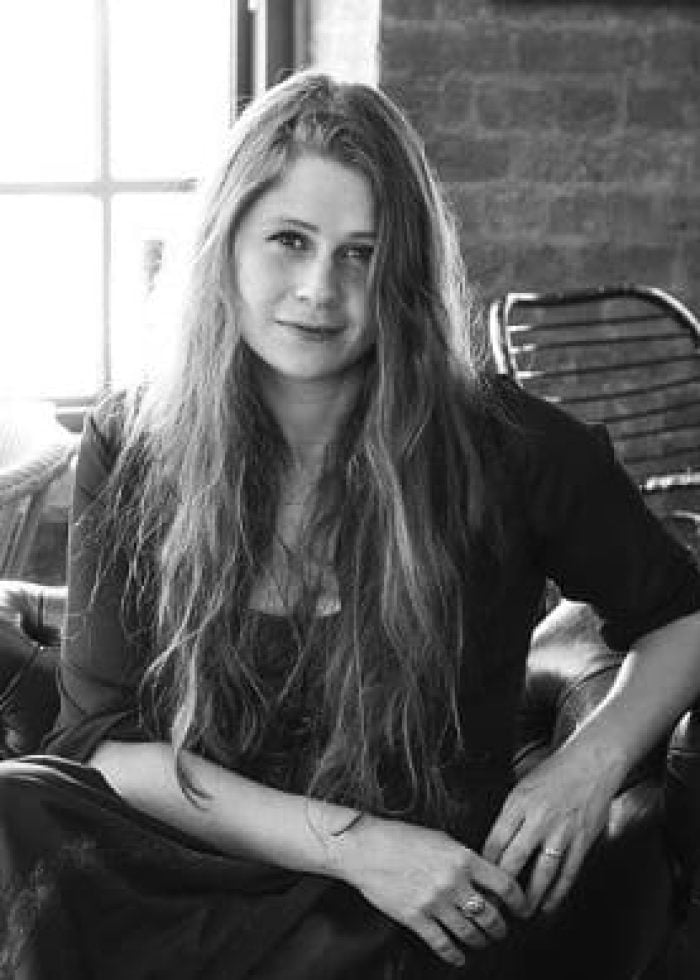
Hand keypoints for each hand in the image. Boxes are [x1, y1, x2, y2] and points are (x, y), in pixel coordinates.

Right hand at [330, 815, 527, 968]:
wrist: (366, 848)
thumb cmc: (401, 837)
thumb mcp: (441, 838)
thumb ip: (465, 857)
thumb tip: (486, 875)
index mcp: (463, 858)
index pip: (505, 885)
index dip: (520, 901)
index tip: (523, 908)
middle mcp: (453, 882)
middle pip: (491, 916)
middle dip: (501, 928)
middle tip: (502, 930)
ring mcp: (434, 902)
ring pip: (471, 933)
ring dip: (481, 941)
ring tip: (483, 941)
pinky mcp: (416, 918)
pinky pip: (443, 944)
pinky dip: (455, 955)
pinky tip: (460, 956)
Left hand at [482, 743, 623, 915]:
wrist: (591, 763)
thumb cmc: (554, 773)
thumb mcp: (522, 787)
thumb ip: (510, 815)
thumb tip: (494, 846)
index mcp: (518, 803)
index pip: (494, 842)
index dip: (485, 867)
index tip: (480, 881)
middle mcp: (538, 819)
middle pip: (513, 861)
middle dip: (502, 888)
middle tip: (495, 905)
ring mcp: (562, 832)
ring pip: (542, 874)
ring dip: (531, 898)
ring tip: (521, 912)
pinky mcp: (582, 840)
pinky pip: (568, 873)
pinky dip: (558, 893)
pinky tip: (549, 905)